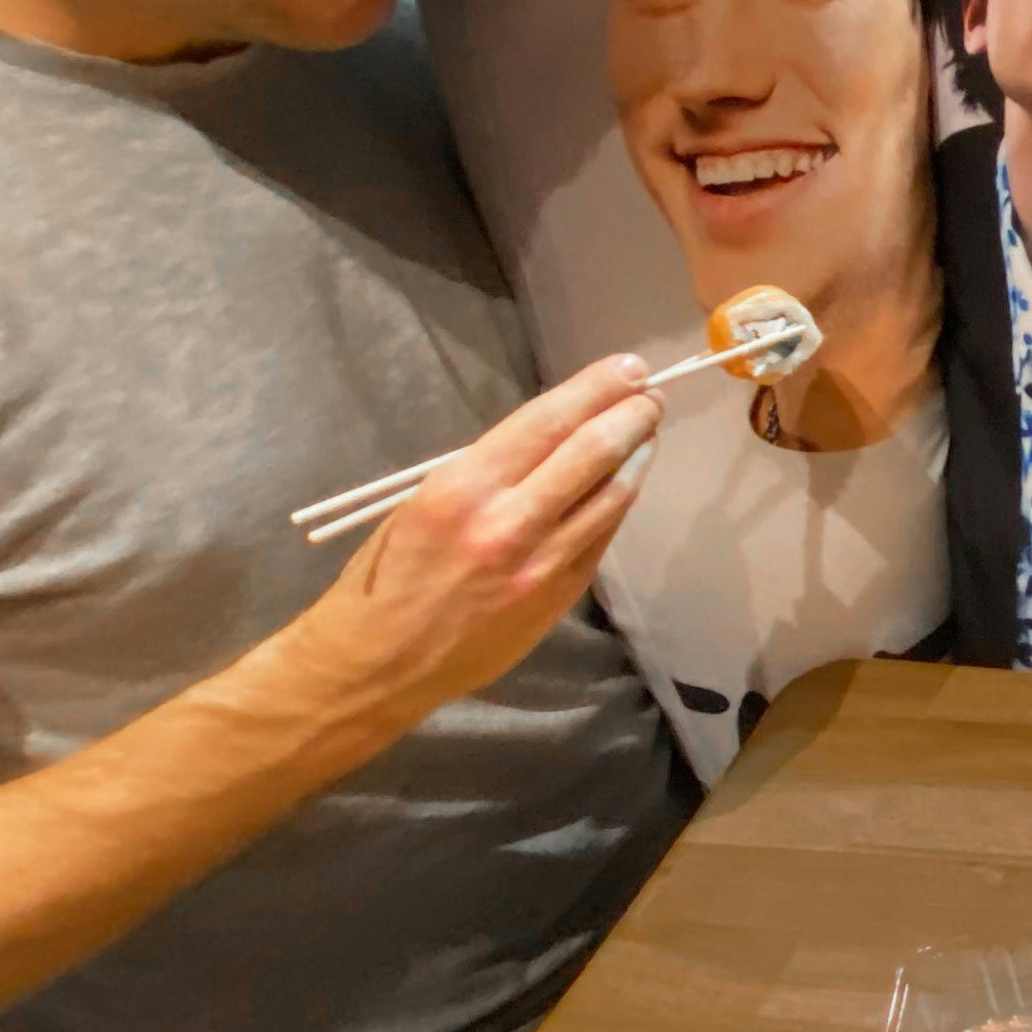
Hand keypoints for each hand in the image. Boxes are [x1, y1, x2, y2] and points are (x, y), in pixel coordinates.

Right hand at [280, 357, 660, 737]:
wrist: (380, 663)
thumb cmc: (389, 574)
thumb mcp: (425, 500)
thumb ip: (490, 469)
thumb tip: (554, 436)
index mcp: (464, 487)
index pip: (549, 421)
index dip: (597, 388)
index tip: (629, 368)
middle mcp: (509, 522)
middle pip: (593, 453)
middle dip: (633, 416)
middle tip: (651, 397)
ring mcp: (541, 564)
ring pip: (611, 497)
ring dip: (637, 459)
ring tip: (647, 435)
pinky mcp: (558, 599)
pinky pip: (600, 539)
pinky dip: (616, 505)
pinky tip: (622, 486)